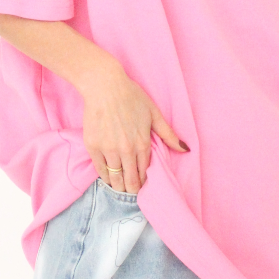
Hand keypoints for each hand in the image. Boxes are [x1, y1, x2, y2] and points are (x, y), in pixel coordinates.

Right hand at [81, 63, 188, 193]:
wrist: (104, 86)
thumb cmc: (131, 96)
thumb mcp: (154, 113)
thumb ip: (168, 134)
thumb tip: (185, 149)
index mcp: (142, 143)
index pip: (144, 171)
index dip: (143, 181)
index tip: (141, 186)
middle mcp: (126, 150)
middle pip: (130, 179)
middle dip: (131, 189)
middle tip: (131, 192)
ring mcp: (108, 149)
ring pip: (115, 177)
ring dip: (118, 186)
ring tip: (119, 189)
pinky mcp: (93, 146)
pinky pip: (100, 168)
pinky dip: (104, 176)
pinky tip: (107, 178)